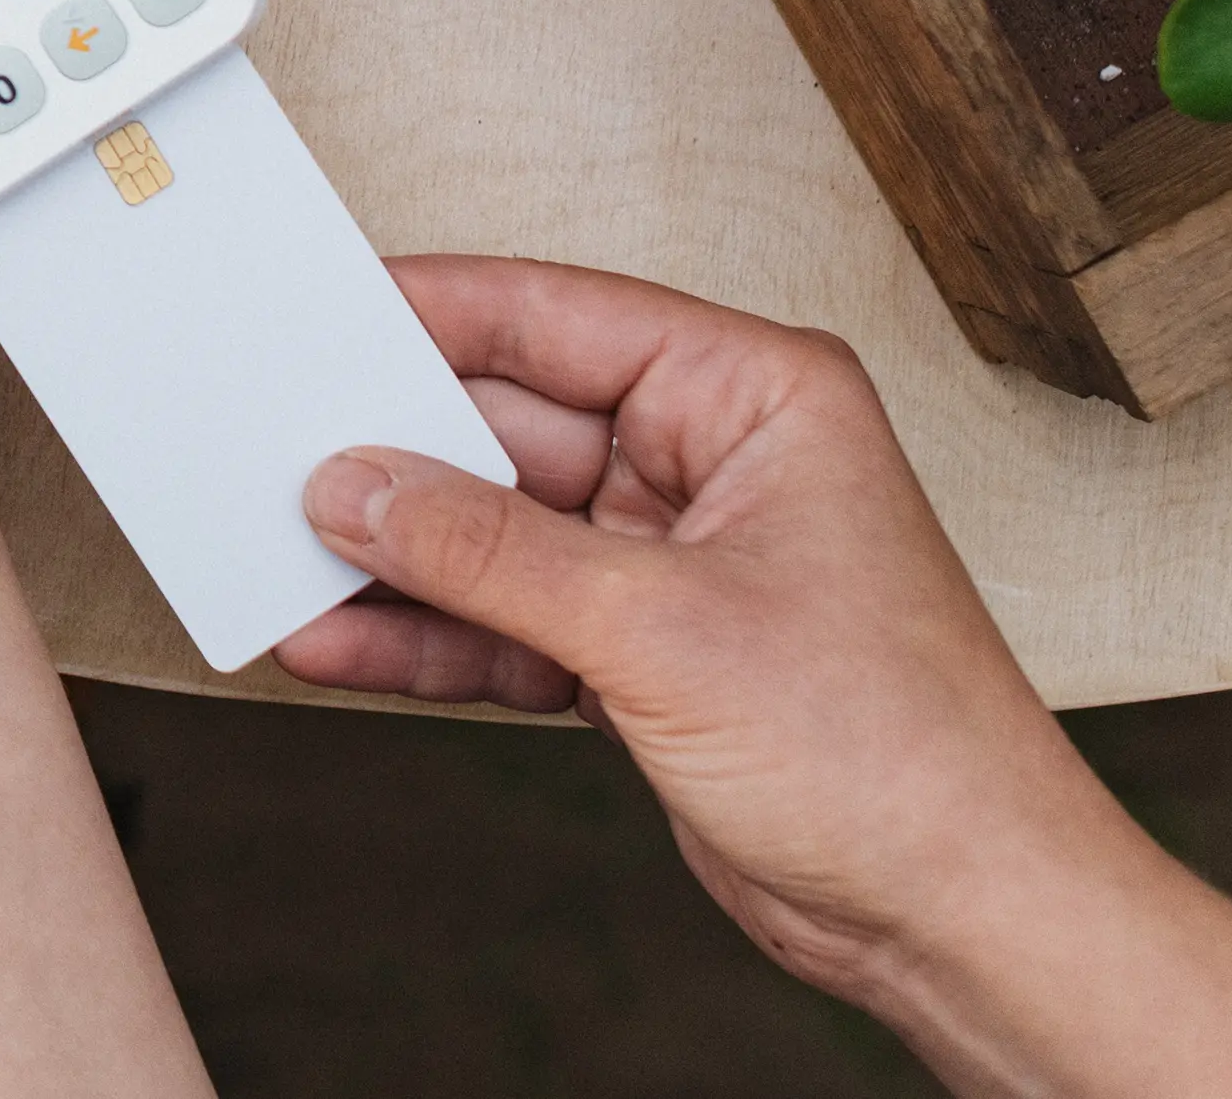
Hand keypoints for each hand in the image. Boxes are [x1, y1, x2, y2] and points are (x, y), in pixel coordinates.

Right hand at [276, 259, 1106, 993]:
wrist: (964, 919)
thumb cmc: (897, 753)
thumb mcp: (663, 630)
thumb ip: (489, 551)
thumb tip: (356, 487)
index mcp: (755, 397)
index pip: (558, 320)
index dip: (429, 312)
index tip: (316, 312)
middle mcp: (710, 463)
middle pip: (507, 425)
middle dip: (392, 453)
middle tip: (267, 452)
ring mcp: (672, 561)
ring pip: (492, 531)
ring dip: (394, 558)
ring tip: (277, 557)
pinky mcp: (641, 653)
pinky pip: (504, 620)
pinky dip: (427, 637)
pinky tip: (338, 642)